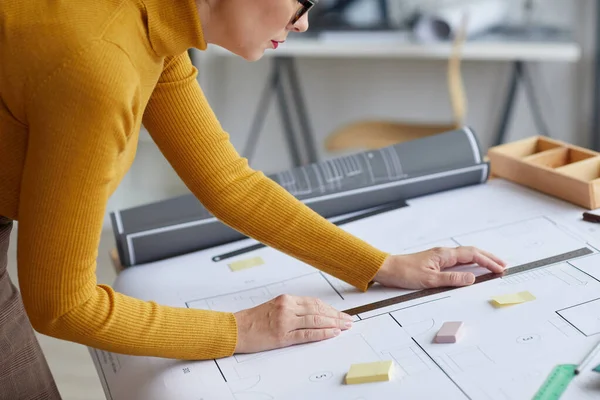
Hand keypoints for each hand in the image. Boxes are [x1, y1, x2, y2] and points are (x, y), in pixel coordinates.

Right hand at [233, 294, 352, 353]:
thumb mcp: (273, 307)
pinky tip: (332, 334)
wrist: (235, 329)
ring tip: (345, 327)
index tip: (340, 313)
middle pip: (318, 310)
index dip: (330, 309)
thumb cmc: (252, 320)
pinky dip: (322, 334)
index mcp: (286, 299)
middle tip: (348, 320)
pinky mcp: (282, 336)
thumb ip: (292, 309)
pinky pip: (307, 334)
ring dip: (333, 324)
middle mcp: (287, 307)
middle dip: (336, 316)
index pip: (314, 303)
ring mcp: (285, 321)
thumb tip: (313, 315)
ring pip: (316, 321)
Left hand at [373, 246, 506, 289]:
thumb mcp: (429, 280)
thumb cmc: (404, 273)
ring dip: (481, 260)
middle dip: (489, 258)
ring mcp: (439, 257)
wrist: (387, 269)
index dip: (488, 261)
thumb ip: (452, 280)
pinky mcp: (435, 262)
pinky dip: (470, 263)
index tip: (500, 268)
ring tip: (493, 266)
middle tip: (503, 265)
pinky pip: (458, 261)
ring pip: (466, 256)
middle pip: (472, 252)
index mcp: (444, 255)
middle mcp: (443, 253)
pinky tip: (473, 269)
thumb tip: (472, 278)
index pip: (472, 255)